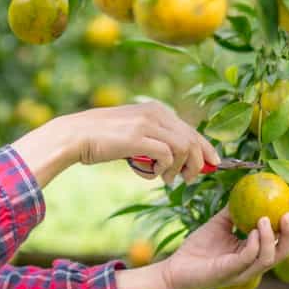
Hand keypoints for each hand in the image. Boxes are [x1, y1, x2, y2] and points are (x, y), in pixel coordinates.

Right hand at [71, 102, 220, 183]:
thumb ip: (154, 139)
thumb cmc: (102, 139)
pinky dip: (164, 168)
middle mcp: (155, 113)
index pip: (190, 129)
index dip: (205, 148)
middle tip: (189, 178)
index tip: (213, 164)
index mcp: (155, 109)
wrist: (75, 136)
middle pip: (192, 139)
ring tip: (167, 179)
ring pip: (183, 148)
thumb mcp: (133, 134)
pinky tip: (154, 174)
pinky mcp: (137, 137)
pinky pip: (166, 155)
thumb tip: (178, 158)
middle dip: (197, 162)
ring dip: (179, 168)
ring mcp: (146, 124)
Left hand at [158, 207, 288, 288]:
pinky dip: (254, 245)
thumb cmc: (198, 248)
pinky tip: (254, 232)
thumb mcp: (218, 224)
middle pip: (283, 251)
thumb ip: (233, 211)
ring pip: (268, 258)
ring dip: (271, 238)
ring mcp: (243, 271)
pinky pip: (247, 259)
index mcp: (254, 252)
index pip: (280, 238)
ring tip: (267, 218)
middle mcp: (253, 263)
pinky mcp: (230, 273)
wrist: (176, 268)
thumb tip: (246, 188)